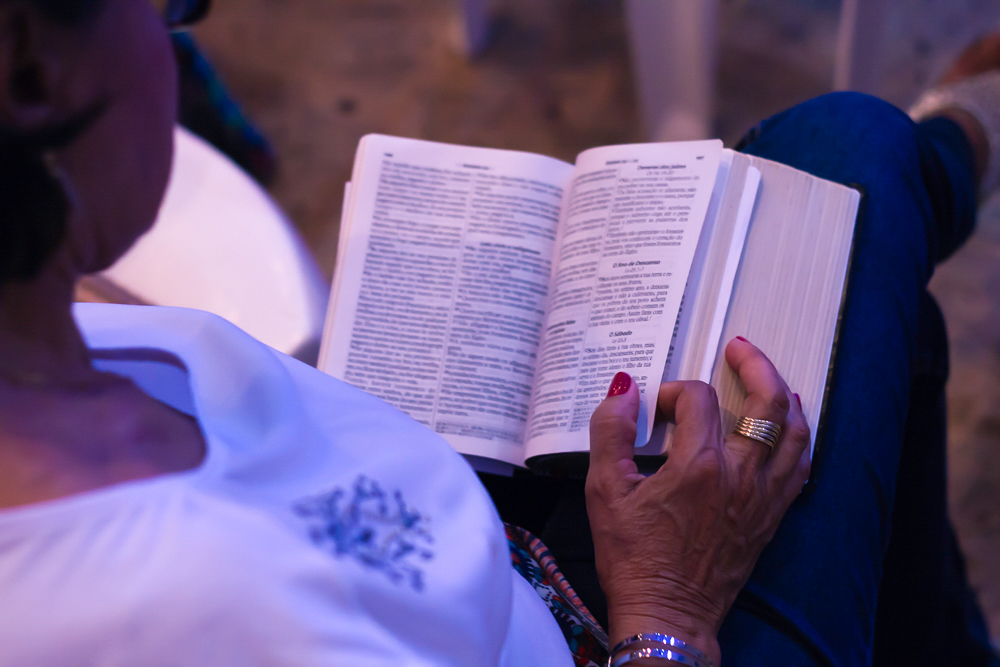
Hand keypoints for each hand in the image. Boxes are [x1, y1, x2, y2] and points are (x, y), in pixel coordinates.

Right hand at [586, 337, 811, 660]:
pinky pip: (800, 468)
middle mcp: (741, 477)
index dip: (672, 392)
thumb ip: (610, 433)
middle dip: (756, 366)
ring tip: (771, 378)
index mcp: (699, 467)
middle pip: (768, 403)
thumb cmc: (633, 557)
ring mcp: (762, 498)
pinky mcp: (770, 518)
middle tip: (740, 348)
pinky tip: (790, 428)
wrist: (666, 614)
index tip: (654, 408)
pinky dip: (798, 440)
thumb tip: (621, 391)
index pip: (697, 400)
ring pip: (795, 433)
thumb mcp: (604, 492)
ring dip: (785, 397)